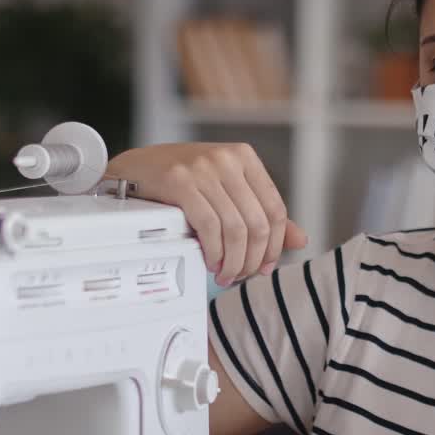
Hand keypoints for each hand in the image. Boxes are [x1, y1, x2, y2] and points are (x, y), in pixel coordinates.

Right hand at [106, 143, 308, 285]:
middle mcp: (227, 159)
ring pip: (235, 229)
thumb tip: (300, 240)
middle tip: (241, 276)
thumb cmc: (182, 181)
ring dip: (233, 261)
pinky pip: (209, 227)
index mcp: (245, 158)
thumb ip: (261, 213)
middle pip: (257, 222)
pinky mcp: (180, 182)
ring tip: (225, 274)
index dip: (274, 245)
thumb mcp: (226, 190)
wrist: (135, 168)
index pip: (275, 209)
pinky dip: (213, 252)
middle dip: (252, 259)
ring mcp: (203, 168)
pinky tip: (210, 261)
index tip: (265, 266)